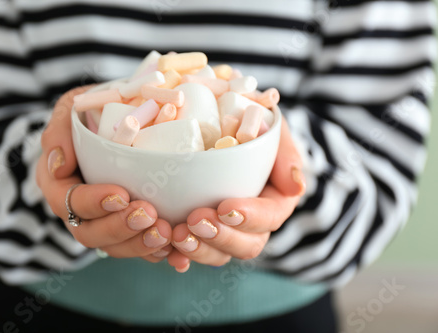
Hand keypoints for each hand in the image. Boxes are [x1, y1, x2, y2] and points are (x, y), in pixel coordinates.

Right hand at [36, 86, 172, 261]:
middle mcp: (78, 210)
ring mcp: (103, 222)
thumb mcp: (70, 109)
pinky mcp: (127, 228)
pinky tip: (177, 253)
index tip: (121, 195)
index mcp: (60, 184)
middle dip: (120, 228)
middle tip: (149, 216)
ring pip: (115, 247)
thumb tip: (58, 166)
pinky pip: (138, 249)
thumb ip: (59, 131)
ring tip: (167, 233)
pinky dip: (156, 253)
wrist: (115, 122)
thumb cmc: (92, 113)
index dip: (93, 203)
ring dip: (140, 244)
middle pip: (90, 233)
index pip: (68, 201)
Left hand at [168, 118, 304, 270]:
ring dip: (198, 249)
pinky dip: (181, 257)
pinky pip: (193, 253)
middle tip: (195, 220)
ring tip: (177, 235)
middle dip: (220, 237)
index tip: (226, 207)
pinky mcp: (202, 232)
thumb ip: (286, 155)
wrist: (226, 126)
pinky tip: (169, 254)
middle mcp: (253, 223)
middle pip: (245, 245)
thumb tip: (295, 186)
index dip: (249, 217)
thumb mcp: (275, 132)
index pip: (269, 218)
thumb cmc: (252, 128)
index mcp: (274, 202)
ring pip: (219, 254)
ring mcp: (226, 231)